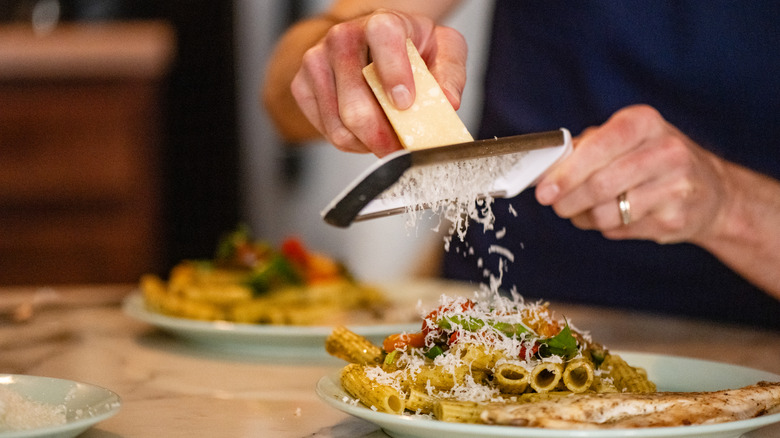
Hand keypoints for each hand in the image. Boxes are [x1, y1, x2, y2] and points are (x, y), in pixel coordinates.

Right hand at [290, 10, 467, 156]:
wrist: (371, 43)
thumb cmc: (408, 47)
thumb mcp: (442, 50)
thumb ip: (450, 74)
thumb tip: (447, 102)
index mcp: (381, 23)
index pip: (383, 39)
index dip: (393, 73)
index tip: (404, 103)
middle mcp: (342, 38)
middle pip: (355, 103)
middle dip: (382, 136)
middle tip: (401, 147)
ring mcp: (316, 62)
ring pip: (339, 125)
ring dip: (367, 144)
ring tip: (386, 140)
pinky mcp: (302, 86)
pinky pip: (327, 131)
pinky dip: (351, 142)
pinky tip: (365, 132)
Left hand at [535, 105, 728, 244]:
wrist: (711, 191)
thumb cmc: (653, 160)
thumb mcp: (624, 140)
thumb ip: (584, 149)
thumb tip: (547, 169)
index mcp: (645, 122)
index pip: (599, 146)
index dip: (567, 172)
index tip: (544, 191)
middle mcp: (667, 150)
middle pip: (600, 184)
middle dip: (568, 200)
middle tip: (556, 205)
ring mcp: (676, 186)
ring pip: (608, 212)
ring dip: (586, 217)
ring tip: (586, 211)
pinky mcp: (676, 218)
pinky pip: (622, 229)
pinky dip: (607, 228)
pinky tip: (615, 217)